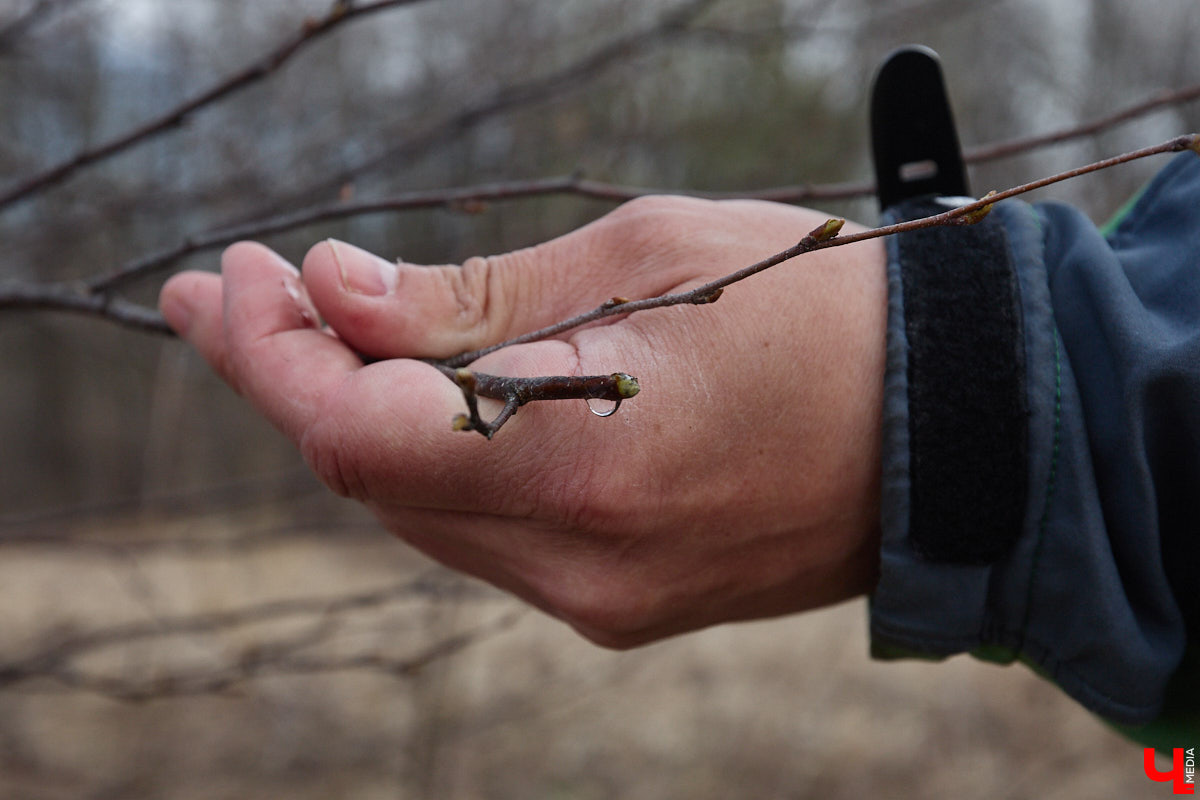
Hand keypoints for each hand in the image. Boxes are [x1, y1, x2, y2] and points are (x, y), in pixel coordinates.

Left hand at [158, 196, 887, 646]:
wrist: (951, 426)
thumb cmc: (815, 312)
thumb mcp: (642, 256)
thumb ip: (473, 295)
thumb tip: (335, 293)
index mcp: (588, 460)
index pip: (359, 431)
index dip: (272, 357)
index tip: (226, 284)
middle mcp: (581, 562)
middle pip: (372, 479)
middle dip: (295, 377)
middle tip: (245, 290)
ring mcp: (599, 601)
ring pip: (421, 512)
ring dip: (358, 419)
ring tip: (316, 326)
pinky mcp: (620, 607)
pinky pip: (485, 535)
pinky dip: (433, 463)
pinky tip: (417, 396)